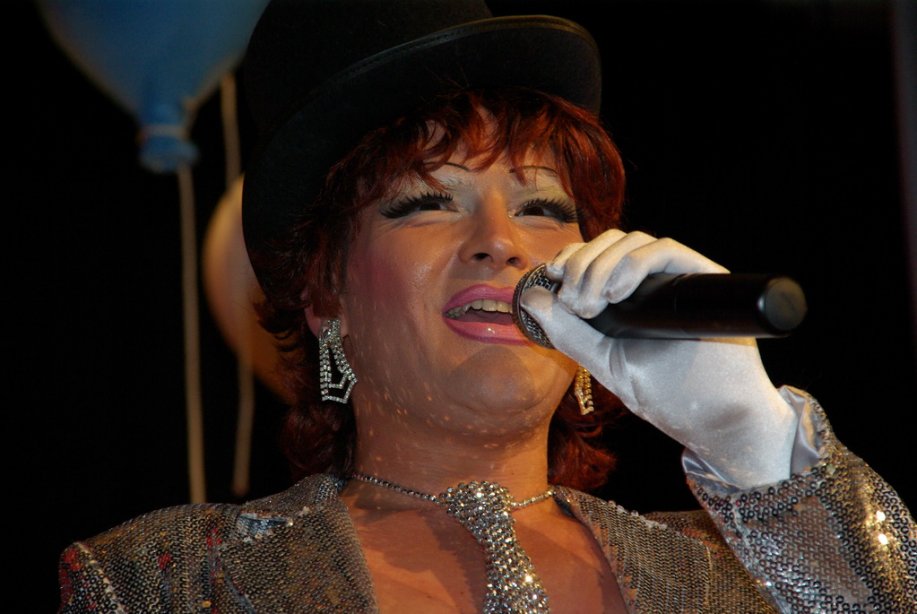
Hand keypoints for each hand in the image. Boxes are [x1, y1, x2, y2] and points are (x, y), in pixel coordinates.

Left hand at [521, 229, 798, 487]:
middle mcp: (654, 282)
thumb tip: (531, 298)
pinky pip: (666, 250)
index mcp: (630, 297)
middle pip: (610, 243)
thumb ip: (569, 334)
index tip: (553, 275)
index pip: (597, 255)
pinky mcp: (705, 279)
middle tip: (576, 303)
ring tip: (593, 304)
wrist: (718, 419)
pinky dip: (634, 264)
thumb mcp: (605, 363)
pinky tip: (617, 293)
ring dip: (602, 265)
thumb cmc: (667, 395)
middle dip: (582, 264)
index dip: (572, 256)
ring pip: (633, 241)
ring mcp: (679, 279)